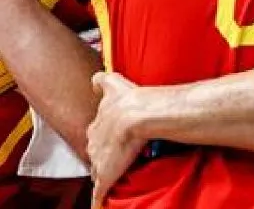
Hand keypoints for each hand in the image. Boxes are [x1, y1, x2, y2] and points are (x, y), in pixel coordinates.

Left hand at [88, 72, 144, 208]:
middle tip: (114, 156)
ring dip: (102, 172)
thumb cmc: (129, 99)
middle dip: (101, 154)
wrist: (136, 114)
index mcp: (96, 123)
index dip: (102, 136)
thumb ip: (102, 81)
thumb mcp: (113, 83)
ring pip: (97, 169)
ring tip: (111, 176)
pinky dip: (98, 197)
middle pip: (94, 151)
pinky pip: (99, 191)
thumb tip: (94, 79)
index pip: (95, 133)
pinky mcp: (105, 175)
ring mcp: (98, 159)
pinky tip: (99, 202)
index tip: (108, 138)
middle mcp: (94, 141)